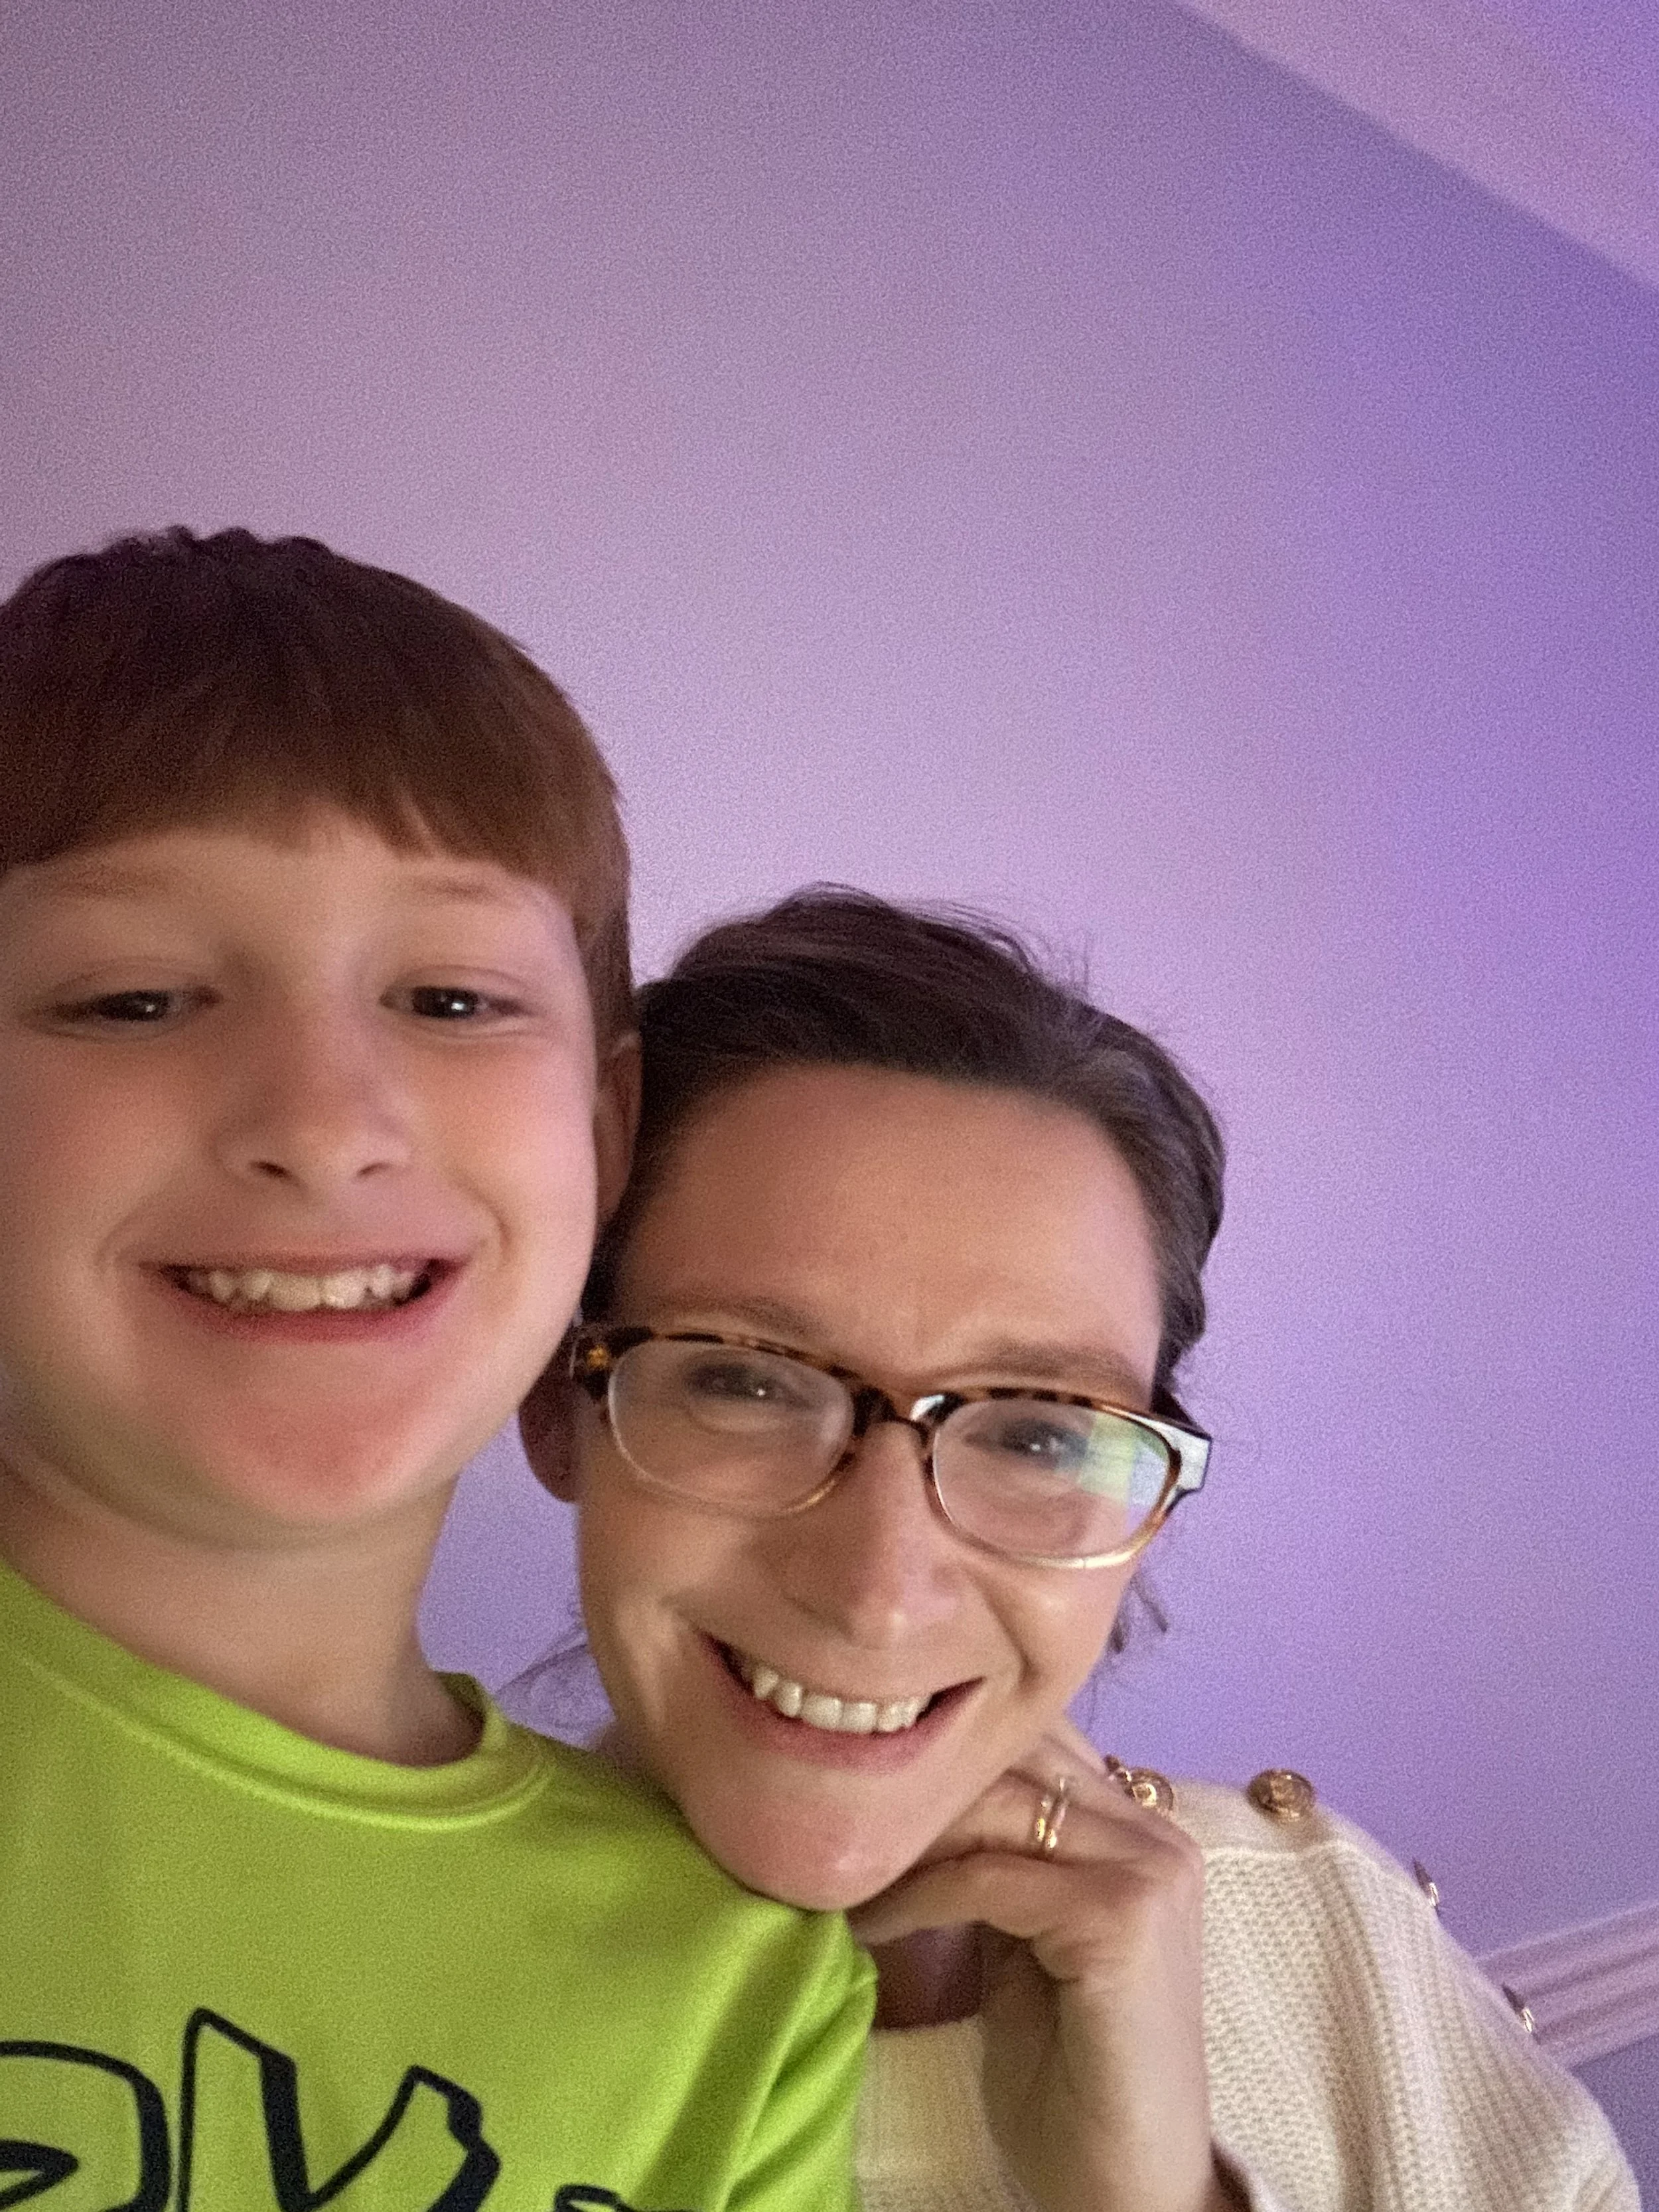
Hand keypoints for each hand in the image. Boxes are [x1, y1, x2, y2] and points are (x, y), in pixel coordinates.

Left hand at [850, 1722, 1236, 2211]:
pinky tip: (867, 1927)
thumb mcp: (1021, 1941)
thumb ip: (995, 1863)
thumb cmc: (1068, 2078)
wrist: (1126, 2187)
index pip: (1029, 1738)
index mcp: (1138, 1828)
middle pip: (1010, 1757)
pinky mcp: (1123, 1918)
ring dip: (902, 1840)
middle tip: (829, 1831)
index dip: (939, 1757)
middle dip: (912, 1791)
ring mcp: (1148, 1871)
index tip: (850, 1795)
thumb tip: (902, 1798)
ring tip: (837, 1874)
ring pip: (994, 1807)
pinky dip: (915, 1896)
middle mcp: (1155, 1832)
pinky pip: (988, 1879)